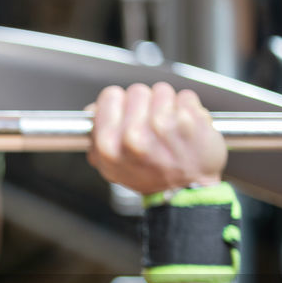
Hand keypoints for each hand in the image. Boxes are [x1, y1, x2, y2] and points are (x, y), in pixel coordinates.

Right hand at [87, 83, 225, 194]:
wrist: (185, 191)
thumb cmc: (150, 178)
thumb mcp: (111, 165)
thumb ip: (96, 137)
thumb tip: (92, 110)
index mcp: (110, 144)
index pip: (110, 96)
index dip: (119, 102)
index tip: (126, 110)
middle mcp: (134, 135)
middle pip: (136, 90)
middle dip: (144, 103)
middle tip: (150, 123)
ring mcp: (163, 125)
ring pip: (161, 90)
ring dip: (166, 104)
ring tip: (168, 126)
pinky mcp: (189, 120)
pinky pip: (185, 96)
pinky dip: (187, 107)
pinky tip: (184, 126)